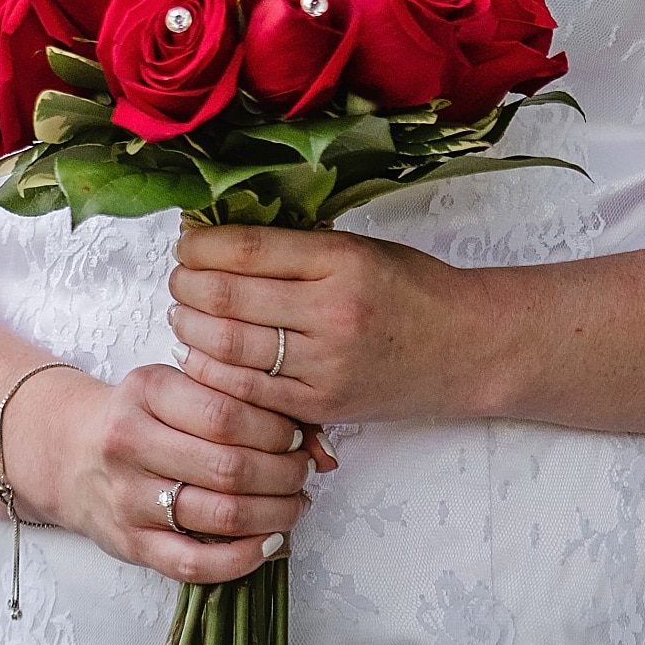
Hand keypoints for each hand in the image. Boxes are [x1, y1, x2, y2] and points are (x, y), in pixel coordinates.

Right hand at [3, 356, 319, 585]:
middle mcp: (130, 442)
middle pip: (228, 466)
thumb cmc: (144, 414)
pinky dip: (241, 559)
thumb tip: (323, 448)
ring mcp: (127, 498)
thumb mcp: (182, 387)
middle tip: (303, 473)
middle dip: (282, 474)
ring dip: (273, 514)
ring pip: (218, 515)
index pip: (226, 412)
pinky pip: (193, 564)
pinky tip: (269, 544)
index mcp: (147, 390)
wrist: (70, 451)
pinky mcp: (129, 545)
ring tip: (294, 504)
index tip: (297, 436)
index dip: (275, 429)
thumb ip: (248, 403)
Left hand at [168, 220, 482, 427]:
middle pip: (227, 298)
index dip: (202, 245)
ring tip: (184, 313)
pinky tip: (205, 354)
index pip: (247, 249)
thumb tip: (223, 239)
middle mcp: (331, 312)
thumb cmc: (414, 289)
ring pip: (228, 346)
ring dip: (191, 328)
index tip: (186, 241)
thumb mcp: (362, 248)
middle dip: (187, 285)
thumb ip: (299, 247)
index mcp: (342, 260)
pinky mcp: (321, 404)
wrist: (467, 347)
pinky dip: (214, 371)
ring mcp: (325, 364)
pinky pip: (247, 390)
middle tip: (178, 278)